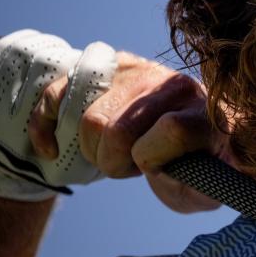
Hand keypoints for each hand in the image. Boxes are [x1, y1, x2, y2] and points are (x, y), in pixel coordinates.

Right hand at [28, 52, 227, 212]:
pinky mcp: (107, 68)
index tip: (157, 169)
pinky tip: (54, 150)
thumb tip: (170, 173)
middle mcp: (173, 84)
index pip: (173, 130)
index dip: (152, 160)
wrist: (200, 133)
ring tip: (115, 153)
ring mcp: (138, 72)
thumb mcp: (210, 187)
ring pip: (90, 118)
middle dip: (115, 162)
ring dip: (93, 149)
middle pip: (118, 129)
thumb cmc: (201, 164)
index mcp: (203, 113)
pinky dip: (46, 125)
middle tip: (132, 167)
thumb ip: (200, 188)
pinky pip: (58, 93)